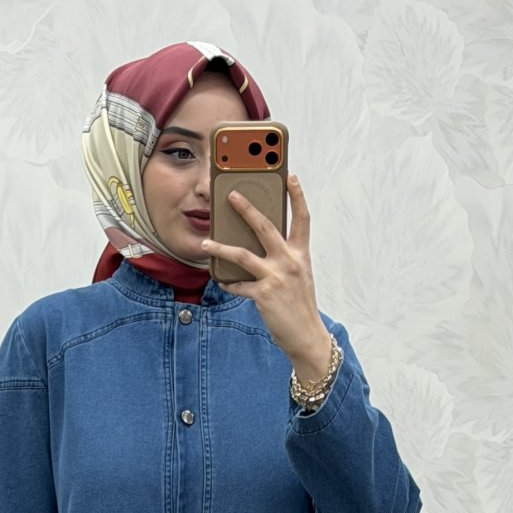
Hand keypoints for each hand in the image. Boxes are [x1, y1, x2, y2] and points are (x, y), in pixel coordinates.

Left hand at [198, 175, 327, 369]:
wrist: (306, 336)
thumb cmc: (300, 306)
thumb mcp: (298, 276)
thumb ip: (284, 259)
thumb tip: (259, 247)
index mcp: (301, 254)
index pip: (302, 219)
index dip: (297, 196)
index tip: (290, 177)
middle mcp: (290, 261)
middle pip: (265, 227)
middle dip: (247, 209)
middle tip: (231, 195)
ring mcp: (276, 277)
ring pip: (242, 255)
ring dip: (220, 248)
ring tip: (205, 244)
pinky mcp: (263, 295)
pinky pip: (238, 285)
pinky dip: (228, 283)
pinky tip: (221, 280)